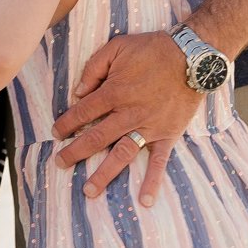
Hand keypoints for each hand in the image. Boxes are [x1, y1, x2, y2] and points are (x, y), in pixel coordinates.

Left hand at [53, 32, 199, 205]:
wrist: (191, 57)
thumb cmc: (152, 49)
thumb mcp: (118, 47)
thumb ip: (94, 67)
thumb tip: (79, 92)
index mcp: (114, 92)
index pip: (83, 112)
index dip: (67, 123)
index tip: (56, 133)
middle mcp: (128, 114)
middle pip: (96, 138)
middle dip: (75, 152)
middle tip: (59, 164)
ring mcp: (148, 127)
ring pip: (121, 155)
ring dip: (104, 174)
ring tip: (89, 191)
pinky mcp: (167, 135)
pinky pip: (159, 161)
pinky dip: (152, 181)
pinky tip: (144, 200)